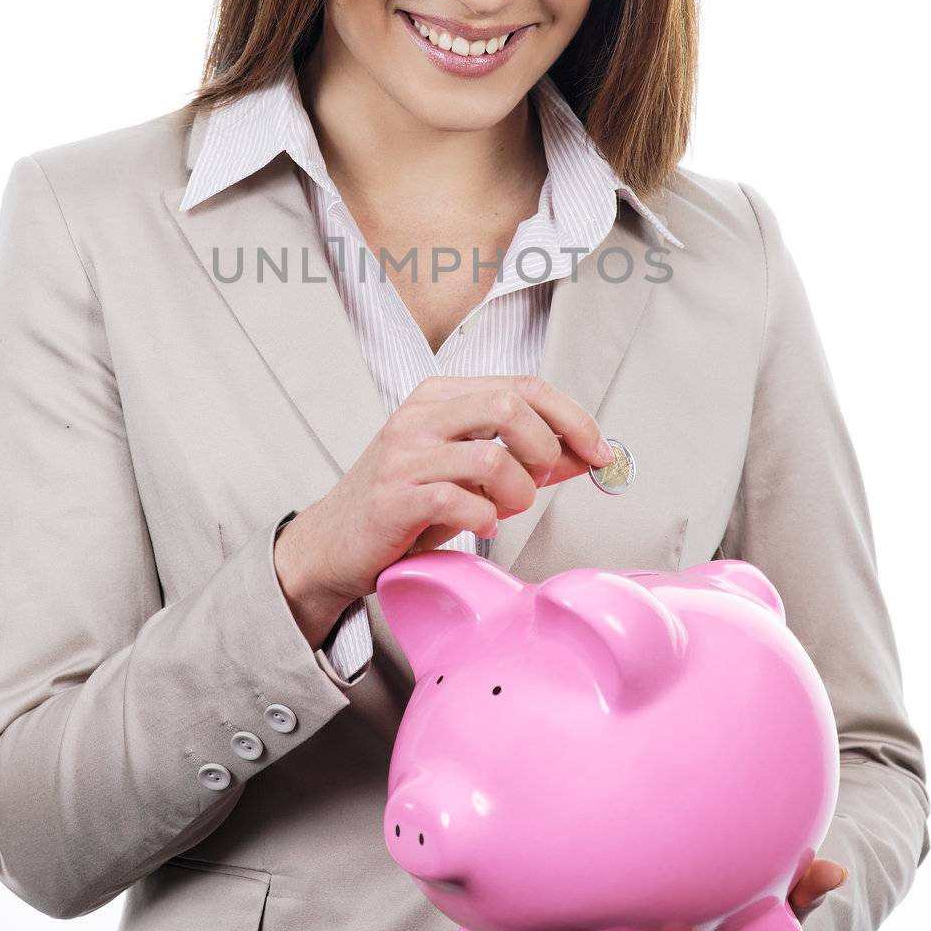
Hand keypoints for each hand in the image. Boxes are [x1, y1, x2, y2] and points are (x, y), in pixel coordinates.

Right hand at [285, 373, 611, 605]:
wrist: (332, 544)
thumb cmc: (403, 506)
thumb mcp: (468, 473)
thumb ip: (522, 459)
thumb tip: (584, 455)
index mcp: (441, 396)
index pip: (523, 386)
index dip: (572, 418)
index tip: (599, 451)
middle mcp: (420, 415)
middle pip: (511, 407)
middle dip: (546, 451)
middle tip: (541, 484)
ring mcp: (403, 454)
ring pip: (492, 457)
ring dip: (517, 493)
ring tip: (503, 511)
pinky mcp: (393, 496)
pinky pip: (459, 500)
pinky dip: (484, 519)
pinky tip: (479, 528)